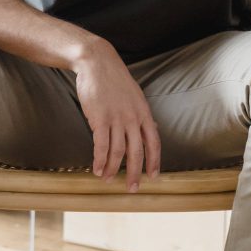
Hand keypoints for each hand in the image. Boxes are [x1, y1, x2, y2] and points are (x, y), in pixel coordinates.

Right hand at [74, 39, 160, 191]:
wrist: (97, 62)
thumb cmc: (114, 79)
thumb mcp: (134, 95)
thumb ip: (139, 114)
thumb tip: (148, 131)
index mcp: (143, 112)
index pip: (154, 141)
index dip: (154, 160)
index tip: (153, 176)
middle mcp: (132, 117)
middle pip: (137, 151)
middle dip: (134, 172)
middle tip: (132, 188)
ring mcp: (116, 118)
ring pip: (117, 151)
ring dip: (112, 168)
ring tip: (107, 179)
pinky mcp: (99, 118)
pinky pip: (101, 145)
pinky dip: (99, 160)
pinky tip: (96, 169)